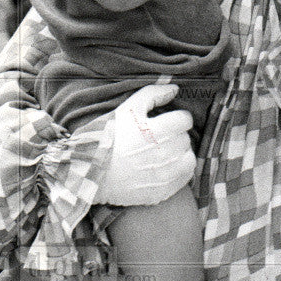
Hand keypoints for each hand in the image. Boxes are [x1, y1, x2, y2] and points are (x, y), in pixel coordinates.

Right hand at [95, 85, 195, 206]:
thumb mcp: (127, 109)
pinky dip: (179, 171)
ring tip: (165, 153)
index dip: (177, 118)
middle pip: (186, 138)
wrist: (91, 171)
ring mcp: (165, 174)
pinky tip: (165, 167)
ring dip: (181, 154)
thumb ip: (153, 94)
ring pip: (189, 158)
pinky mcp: (163, 191)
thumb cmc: (109, 137)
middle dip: (175, 135)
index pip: (185, 120)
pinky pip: (184, 178)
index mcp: (158, 131)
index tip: (166, 121)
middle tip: (160, 138)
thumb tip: (174, 89)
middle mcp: (165, 153)